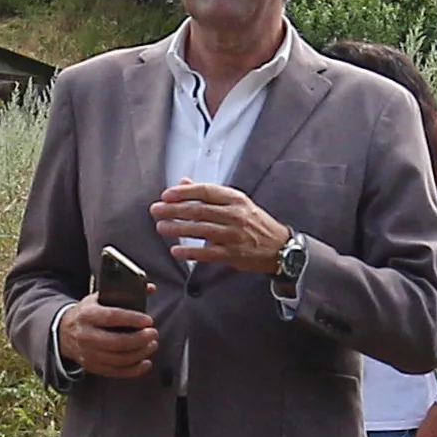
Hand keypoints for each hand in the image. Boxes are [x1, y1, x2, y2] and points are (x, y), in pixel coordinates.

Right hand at [56, 299, 159, 380]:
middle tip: (153, 333)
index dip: (133, 319)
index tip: (148, 320)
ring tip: (152, 345)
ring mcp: (89, 354)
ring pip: (119, 359)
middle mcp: (86, 336)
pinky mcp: (93, 367)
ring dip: (140, 353)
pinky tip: (146, 363)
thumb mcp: (98, 298)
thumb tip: (151, 288)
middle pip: (117, 342)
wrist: (64, 332)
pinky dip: (134, 370)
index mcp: (87, 315)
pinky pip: (116, 372)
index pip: (112, 317)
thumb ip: (124, 293)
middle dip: (140, 339)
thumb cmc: (87, 313)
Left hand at [150, 181, 291, 275]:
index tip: (166, 194)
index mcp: (236, 199)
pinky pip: (207, 253)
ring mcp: (234, 235)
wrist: (280, 247)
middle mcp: (235, 215)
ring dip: (178, 229)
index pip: (206, 191)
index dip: (184, 192)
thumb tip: (184, 182)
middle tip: (156, 210)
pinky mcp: (233, 254)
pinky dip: (191, 252)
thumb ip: (209, 194)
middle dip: (174, 210)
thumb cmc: (255, 223)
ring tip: (161, 227)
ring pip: (201, 230)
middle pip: (199, 210)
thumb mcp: (237, 203)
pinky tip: (176, 250)